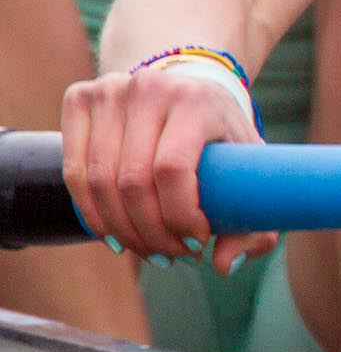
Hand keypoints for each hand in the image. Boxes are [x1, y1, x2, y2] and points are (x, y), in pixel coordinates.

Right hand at [60, 67, 272, 274]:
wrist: (188, 84)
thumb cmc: (220, 133)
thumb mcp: (250, 165)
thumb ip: (254, 219)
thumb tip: (225, 267)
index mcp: (197, 99)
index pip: (172, 169)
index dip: (179, 216)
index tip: (198, 242)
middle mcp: (151, 89)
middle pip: (133, 182)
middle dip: (151, 234)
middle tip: (170, 255)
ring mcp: (112, 90)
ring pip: (99, 182)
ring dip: (120, 230)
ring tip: (146, 248)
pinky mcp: (81, 98)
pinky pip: (74, 171)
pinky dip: (90, 212)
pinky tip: (113, 233)